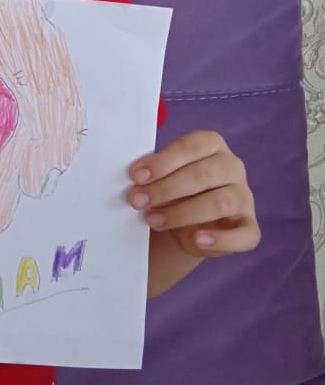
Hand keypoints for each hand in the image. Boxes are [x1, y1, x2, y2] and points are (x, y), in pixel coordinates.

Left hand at [129, 130, 259, 258]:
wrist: (187, 223)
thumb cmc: (173, 190)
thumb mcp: (162, 177)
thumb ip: (153, 174)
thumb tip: (134, 180)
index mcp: (212, 144)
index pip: (191, 146)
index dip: (162, 161)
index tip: (136, 176)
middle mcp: (232, 166)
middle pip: (203, 174)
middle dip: (166, 188)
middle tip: (138, 201)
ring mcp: (244, 197)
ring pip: (221, 202)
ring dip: (183, 213)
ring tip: (154, 220)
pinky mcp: (250, 227)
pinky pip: (244, 235)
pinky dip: (221, 239)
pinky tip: (196, 240)